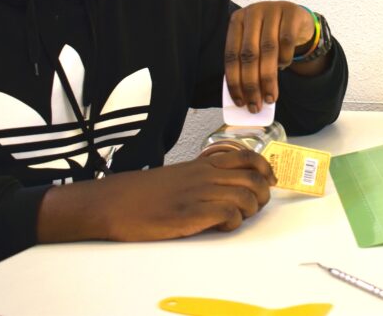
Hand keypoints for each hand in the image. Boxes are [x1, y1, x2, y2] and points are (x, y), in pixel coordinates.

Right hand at [37, 150, 276, 242]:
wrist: (114, 203)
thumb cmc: (144, 193)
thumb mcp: (178, 175)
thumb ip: (203, 175)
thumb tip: (227, 185)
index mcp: (203, 164)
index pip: (247, 157)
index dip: (264, 169)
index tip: (268, 181)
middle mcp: (205, 175)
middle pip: (254, 179)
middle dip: (262, 196)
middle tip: (253, 207)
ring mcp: (198, 194)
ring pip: (246, 196)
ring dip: (249, 211)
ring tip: (236, 218)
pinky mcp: (190, 214)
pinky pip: (228, 215)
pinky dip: (232, 223)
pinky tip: (221, 226)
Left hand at [224, 1, 314, 111]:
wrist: (296, 18)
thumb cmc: (271, 36)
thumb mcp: (255, 44)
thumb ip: (247, 64)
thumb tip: (244, 97)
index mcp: (237, 20)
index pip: (232, 54)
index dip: (235, 80)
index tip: (240, 101)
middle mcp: (252, 12)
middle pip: (249, 54)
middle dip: (251, 84)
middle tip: (255, 105)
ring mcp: (272, 9)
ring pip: (268, 49)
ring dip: (268, 78)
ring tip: (270, 97)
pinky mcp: (291, 12)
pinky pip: (287, 41)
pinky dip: (285, 59)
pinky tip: (283, 67)